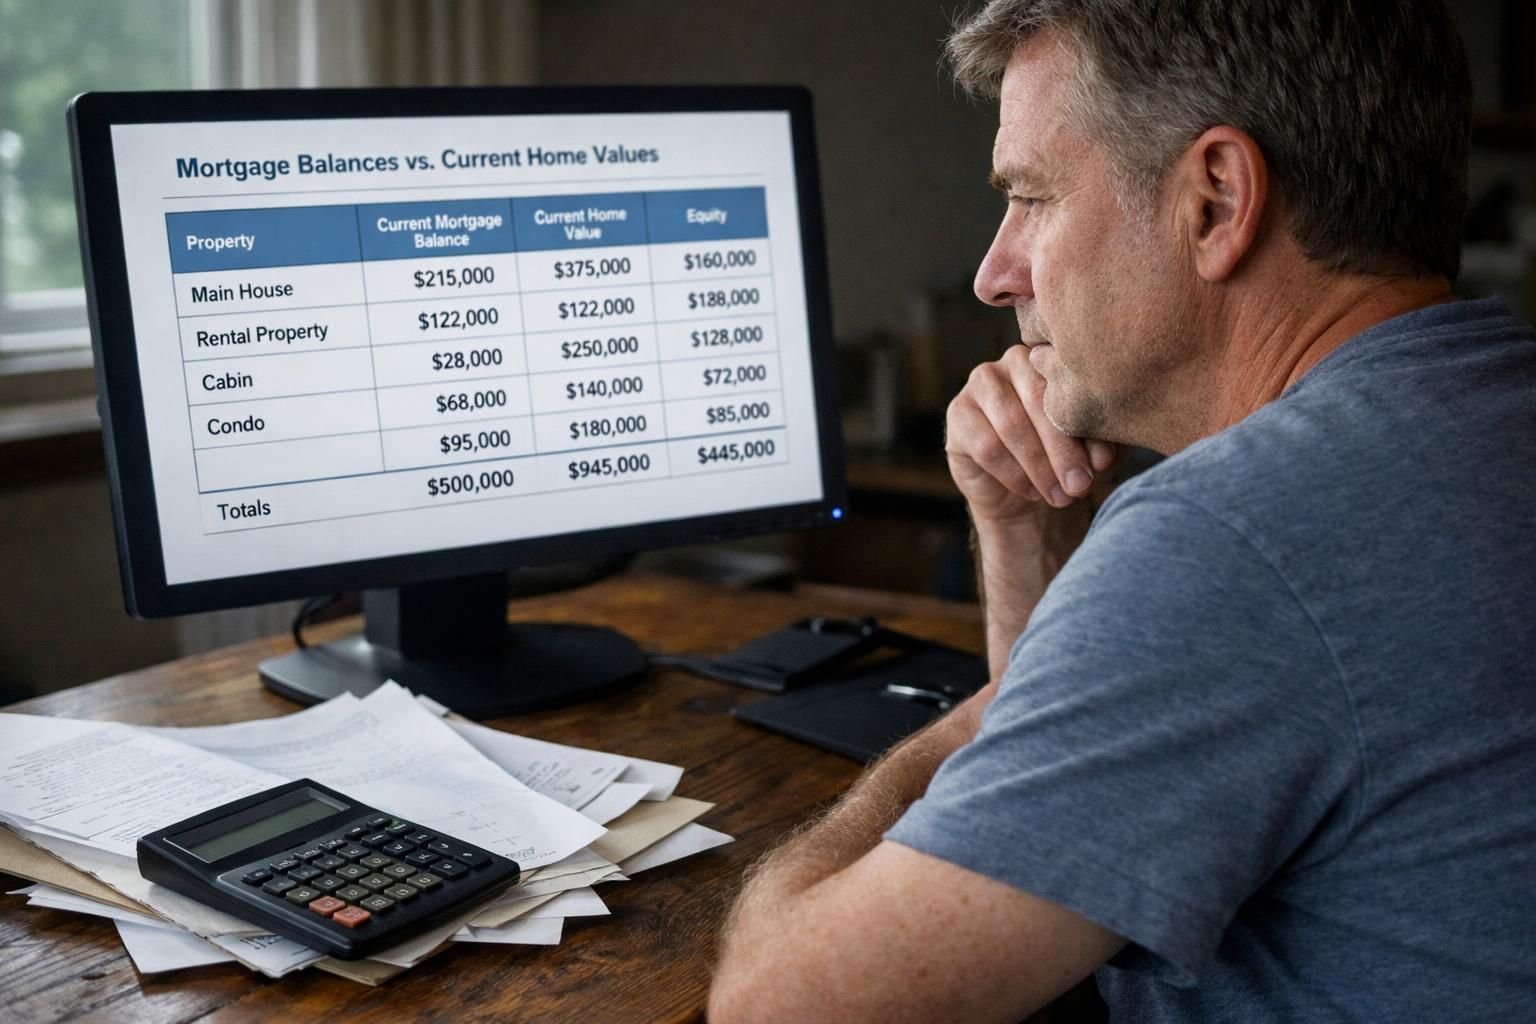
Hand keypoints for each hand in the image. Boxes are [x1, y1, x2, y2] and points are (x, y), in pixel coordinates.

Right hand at [945, 344, 1116, 518]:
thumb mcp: (1092, 453)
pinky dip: (1013, 475)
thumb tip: (1100, 458)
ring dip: (1038, 466)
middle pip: (1039, 401)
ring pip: (1012, 424)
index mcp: (1054, 358)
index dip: (1086, 427)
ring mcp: (981, 383)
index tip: (1102, 466)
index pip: (1070, 385)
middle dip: (1061, 450)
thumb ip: (1099, 447)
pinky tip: (1031, 491)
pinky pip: (987, 446)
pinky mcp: (958, 412)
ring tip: (1059, 496)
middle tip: (1079, 486)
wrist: (1021, 490)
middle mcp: (1015, 360)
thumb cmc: (1062, 458)